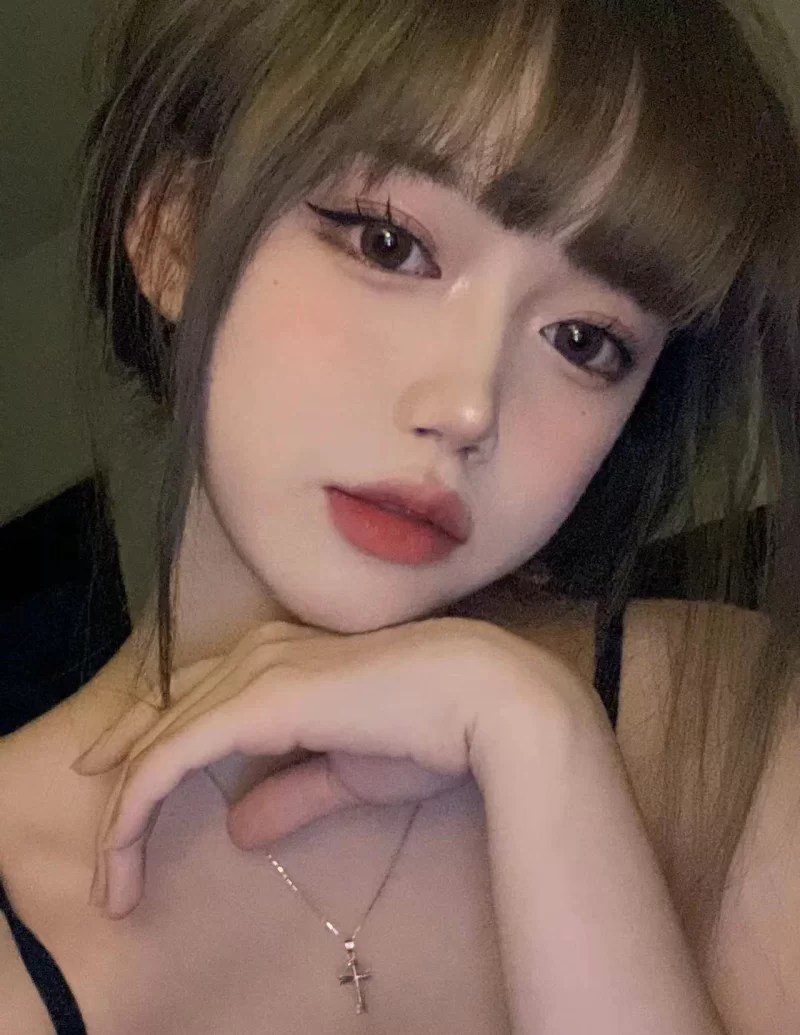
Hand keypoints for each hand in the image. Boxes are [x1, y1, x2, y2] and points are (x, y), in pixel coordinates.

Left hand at [72, 616, 583, 918]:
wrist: (477, 698)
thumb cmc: (428, 728)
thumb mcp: (346, 775)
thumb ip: (291, 795)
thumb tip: (240, 828)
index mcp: (281, 662)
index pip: (196, 699)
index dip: (152, 739)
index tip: (121, 785)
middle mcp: (256, 656)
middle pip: (163, 714)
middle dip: (121, 773)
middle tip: (103, 841)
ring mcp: (252, 673)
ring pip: (157, 743)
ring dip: (126, 813)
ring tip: (112, 877)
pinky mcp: (251, 704)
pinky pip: (169, 759)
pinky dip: (137, 807)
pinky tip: (124, 847)